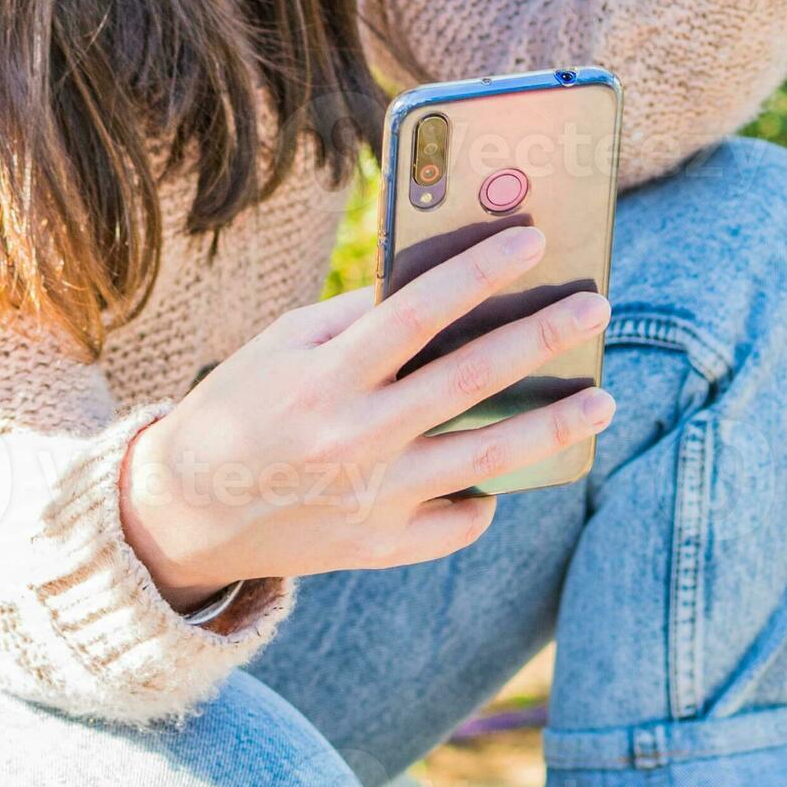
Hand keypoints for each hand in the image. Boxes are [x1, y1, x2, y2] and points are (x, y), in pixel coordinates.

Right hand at [118, 226, 616, 607]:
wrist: (183, 515)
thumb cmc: (244, 407)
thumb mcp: (285, 345)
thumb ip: (361, 316)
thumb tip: (448, 280)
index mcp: (324, 376)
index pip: (418, 310)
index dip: (481, 270)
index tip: (534, 239)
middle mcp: (353, 437)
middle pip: (471, 379)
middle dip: (543, 337)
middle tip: (597, 308)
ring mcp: (371, 499)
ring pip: (487, 457)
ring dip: (555, 427)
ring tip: (603, 400)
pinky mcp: (379, 547)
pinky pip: (459, 521)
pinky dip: (489, 495)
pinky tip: (510, 472)